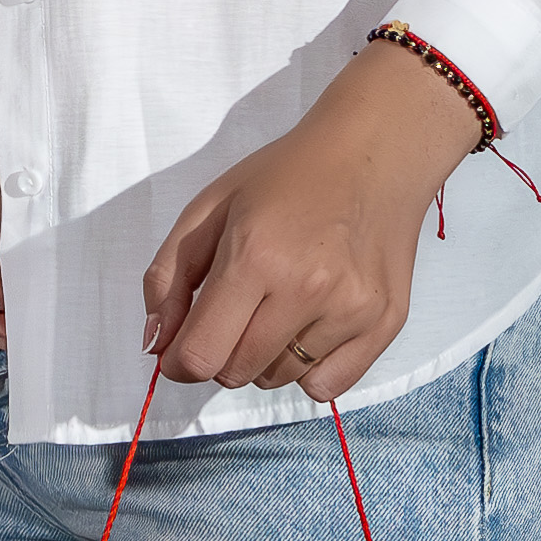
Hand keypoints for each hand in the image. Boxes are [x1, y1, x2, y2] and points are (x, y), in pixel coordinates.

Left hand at [140, 49, 481, 403]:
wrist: (375, 153)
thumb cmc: (286, 176)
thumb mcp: (209, 207)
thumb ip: (167, 277)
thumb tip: (156, 345)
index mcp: (254, 256)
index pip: (200, 355)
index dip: (179, 360)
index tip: (183, 346)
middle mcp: (307, 289)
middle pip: (236, 374)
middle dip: (220, 354)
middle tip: (235, 311)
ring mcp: (352, 310)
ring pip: (279, 380)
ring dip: (264, 357)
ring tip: (280, 305)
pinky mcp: (385, 322)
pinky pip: (327, 387)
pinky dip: (309, 368)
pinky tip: (313, 323)